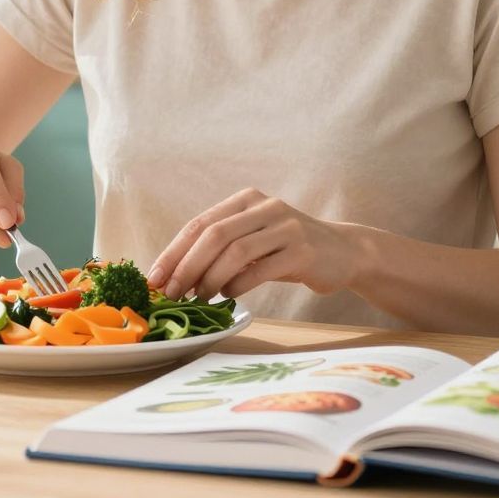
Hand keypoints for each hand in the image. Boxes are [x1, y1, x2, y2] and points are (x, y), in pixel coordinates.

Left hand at [147, 189, 360, 300]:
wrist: (344, 252)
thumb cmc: (288, 250)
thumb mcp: (255, 240)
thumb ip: (222, 249)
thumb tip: (175, 276)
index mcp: (247, 200)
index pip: (200, 223)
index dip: (173, 252)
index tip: (154, 278)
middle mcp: (266, 207)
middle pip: (214, 235)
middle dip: (187, 267)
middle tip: (172, 293)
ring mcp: (287, 227)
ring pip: (236, 252)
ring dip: (210, 279)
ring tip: (199, 298)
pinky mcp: (303, 251)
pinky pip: (261, 269)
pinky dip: (238, 285)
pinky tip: (229, 296)